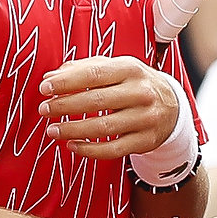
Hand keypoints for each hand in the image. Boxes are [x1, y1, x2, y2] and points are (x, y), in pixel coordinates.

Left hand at [38, 55, 180, 162]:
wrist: (172, 106)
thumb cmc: (133, 83)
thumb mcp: (115, 68)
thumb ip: (83, 68)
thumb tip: (51, 76)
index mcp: (131, 69)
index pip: (94, 74)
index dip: (67, 82)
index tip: (44, 88)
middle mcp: (141, 93)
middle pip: (96, 101)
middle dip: (65, 106)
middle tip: (44, 109)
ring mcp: (145, 119)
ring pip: (103, 128)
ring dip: (73, 130)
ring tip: (52, 130)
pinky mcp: (145, 141)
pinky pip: (113, 150)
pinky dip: (89, 150)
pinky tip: (72, 145)